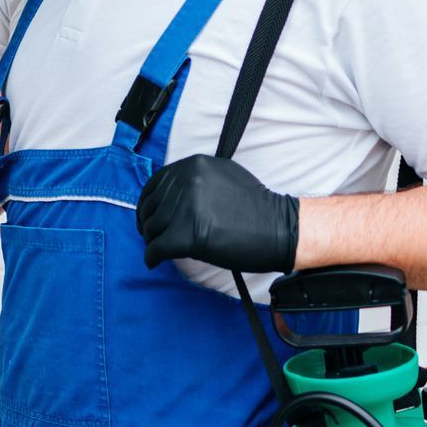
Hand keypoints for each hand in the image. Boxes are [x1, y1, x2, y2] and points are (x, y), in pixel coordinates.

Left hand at [136, 155, 298, 271]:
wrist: (279, 228)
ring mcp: (186, 208)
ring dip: (152, 241)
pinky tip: (155, 261)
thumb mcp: (222, 176)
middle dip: (148, 224)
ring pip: (151, 228)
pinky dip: (152, 257)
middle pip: (150, 207)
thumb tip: (169, 194)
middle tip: (150, 236)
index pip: (155, 184)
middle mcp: (187, 182)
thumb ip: (195, 180)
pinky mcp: (187, 235)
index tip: (147, 215)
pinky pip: (157, 248)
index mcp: (194, 165)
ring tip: (158, 250)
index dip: (147, 202)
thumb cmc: (256, 207)